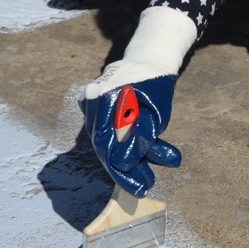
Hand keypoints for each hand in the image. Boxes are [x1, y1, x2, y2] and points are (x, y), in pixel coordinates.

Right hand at [82, 75, 179, 194]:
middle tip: (146, 186)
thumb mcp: (156, 112)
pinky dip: (126, 144)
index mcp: (104, 96)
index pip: (105, 143)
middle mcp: (93, 99)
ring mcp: (92, 102)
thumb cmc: (155, 84)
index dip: (121, 170)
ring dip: (130, 159)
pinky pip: (109, 131)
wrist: (150, 60)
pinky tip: (148, 157)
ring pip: (108, 140)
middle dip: (126, 169)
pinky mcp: (96, 106)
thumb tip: (123, 164)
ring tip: (149, 177)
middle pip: (105, 144)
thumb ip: (140, 136)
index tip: (140, 187)